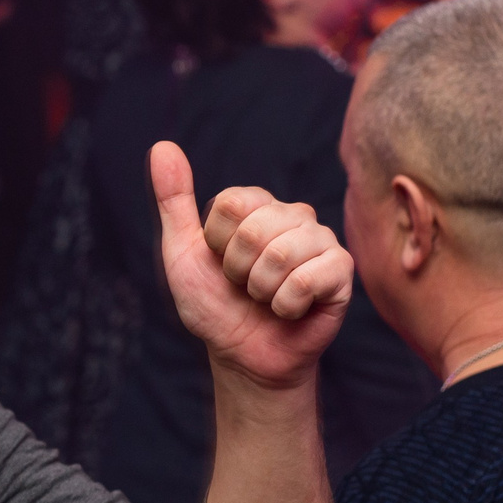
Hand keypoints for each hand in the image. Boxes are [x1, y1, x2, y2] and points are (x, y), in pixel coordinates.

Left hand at [152, 140, 349, 388]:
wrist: (242, 356)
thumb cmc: (215, 305)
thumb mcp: (182, 254)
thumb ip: (173, 202)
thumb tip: (162, 146)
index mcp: (256, 205)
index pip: (230, 204)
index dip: (216, 244)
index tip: (221, 263)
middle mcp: (292, 214)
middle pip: (255, 228)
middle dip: (238, 270)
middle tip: (244, 286)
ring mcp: (320, 240)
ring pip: (282, 253)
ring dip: (261, 290)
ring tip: (266, 298)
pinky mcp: (340, 271)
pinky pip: (307, 278)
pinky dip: (286, 305)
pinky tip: (290, 310)